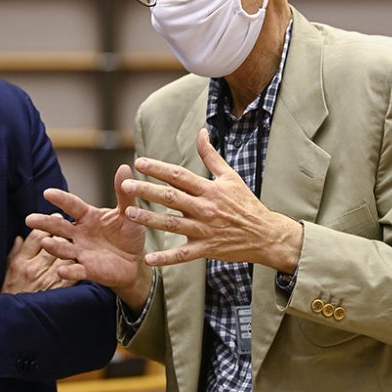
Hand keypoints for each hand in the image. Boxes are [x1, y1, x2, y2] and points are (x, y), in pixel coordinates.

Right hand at [1, 219, 76, 293]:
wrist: (14, 322)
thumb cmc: (10, 295)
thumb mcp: (7, 272)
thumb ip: (15, 253)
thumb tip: (21, 237)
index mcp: (21, 262)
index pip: (37, 237)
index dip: (47, 225)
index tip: (56, 217)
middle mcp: (34, 268)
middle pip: (54, 243)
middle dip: (63, 231)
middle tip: (71, 224)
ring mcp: (47, 279)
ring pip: (65, 255)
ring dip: (72, 246)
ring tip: (79, 238)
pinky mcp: (59, 290)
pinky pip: (72, 274)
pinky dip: (78, 265)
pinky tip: (83, 259)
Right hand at [26, 165, 151, 309]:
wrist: (135, 262)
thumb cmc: (128, 234)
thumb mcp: (129, 213)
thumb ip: (124, 194)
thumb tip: (124, 167)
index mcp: (88, 216)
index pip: (72, 205)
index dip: (61, 199)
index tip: (48, 193)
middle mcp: (80, 234)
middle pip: (59, 227)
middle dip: (45, 223)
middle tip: (30, 219)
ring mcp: (82, 252)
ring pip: (64, 249)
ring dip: (54, 246)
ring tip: (45, 242)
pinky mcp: (88, 270)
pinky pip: (76, 271)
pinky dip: (69, 271)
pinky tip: (61, 270)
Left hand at [120, 129, 302, 270]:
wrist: (266, 235)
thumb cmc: (246, 203)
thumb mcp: (230, 177)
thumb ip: (211, 156)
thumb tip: (202, 132)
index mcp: (209, 189)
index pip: (179, 175)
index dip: (158, 168)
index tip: (139, 162)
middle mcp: (205, 208)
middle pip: (171, 197)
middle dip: (147, 190)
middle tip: (126, 185)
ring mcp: (205, 230)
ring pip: (172, 224)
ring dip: (150, 219)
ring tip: (129, 213)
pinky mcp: (206, 249)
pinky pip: (183, 255)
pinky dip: (166, 258)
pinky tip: (148, 259)